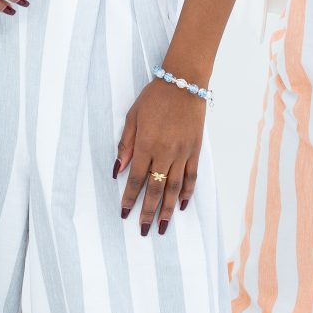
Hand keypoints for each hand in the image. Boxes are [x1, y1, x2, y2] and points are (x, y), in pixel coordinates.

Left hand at [113, 80, 206, 236]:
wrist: (184, 83)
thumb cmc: (154, 98)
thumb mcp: (132, 117)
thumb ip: (125, 145)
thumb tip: (116, 170)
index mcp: (146, 144)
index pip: (136, 179)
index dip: (130, 198)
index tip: (125, 214)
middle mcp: (165, 152)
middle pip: (155, 188)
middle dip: (148, 212)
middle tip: (143, 230)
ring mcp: (183, 153)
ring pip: (174, 187)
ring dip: (167, 209)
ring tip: (162, 227)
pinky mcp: (195, 150)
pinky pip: (192, 176)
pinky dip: (187, 193)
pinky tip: (181, 205)